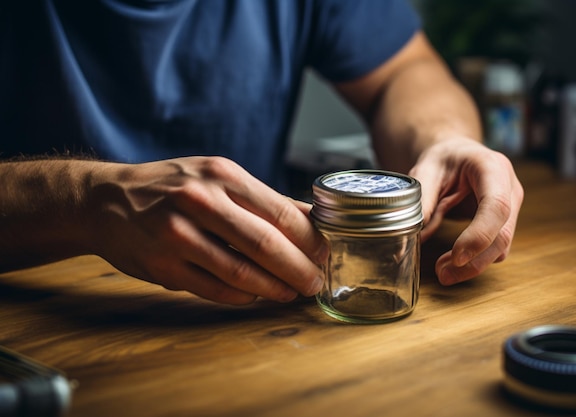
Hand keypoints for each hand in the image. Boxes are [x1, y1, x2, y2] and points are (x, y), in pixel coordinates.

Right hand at [87, 156, 326, 303]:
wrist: (106, 200)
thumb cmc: (172, 186)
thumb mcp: (217, 177)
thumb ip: (264, 200)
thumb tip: (314, 220)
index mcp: (221, 174)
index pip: (281, 211)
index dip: (310, 239)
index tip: (325, 255)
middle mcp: (199, 200)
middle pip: (265, 244)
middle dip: (299, 269)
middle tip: (315, 283)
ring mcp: (177, 235)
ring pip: (240, 272)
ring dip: (274, 288)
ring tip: (291, 293)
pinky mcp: (162, 266)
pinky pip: (214, 289)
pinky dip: (242, 296)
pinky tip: (256, 295)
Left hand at [409, 138, 523, 284]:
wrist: (457, 155)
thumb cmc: (444, 159)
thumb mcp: (426, 170)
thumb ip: (421, 200)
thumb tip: (412, 235)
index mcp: (492, 168)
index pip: (496, 206)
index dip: (479, 235)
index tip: (457, 257)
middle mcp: (510, 188)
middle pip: (502, 234)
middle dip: (473, 261)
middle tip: (442, 274)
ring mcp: (512, 207)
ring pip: (502, 248)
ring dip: (473, 265)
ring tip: (442, 271)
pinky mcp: (505, 223)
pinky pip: (495, 249)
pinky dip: (475, 261)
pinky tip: (452, 263)